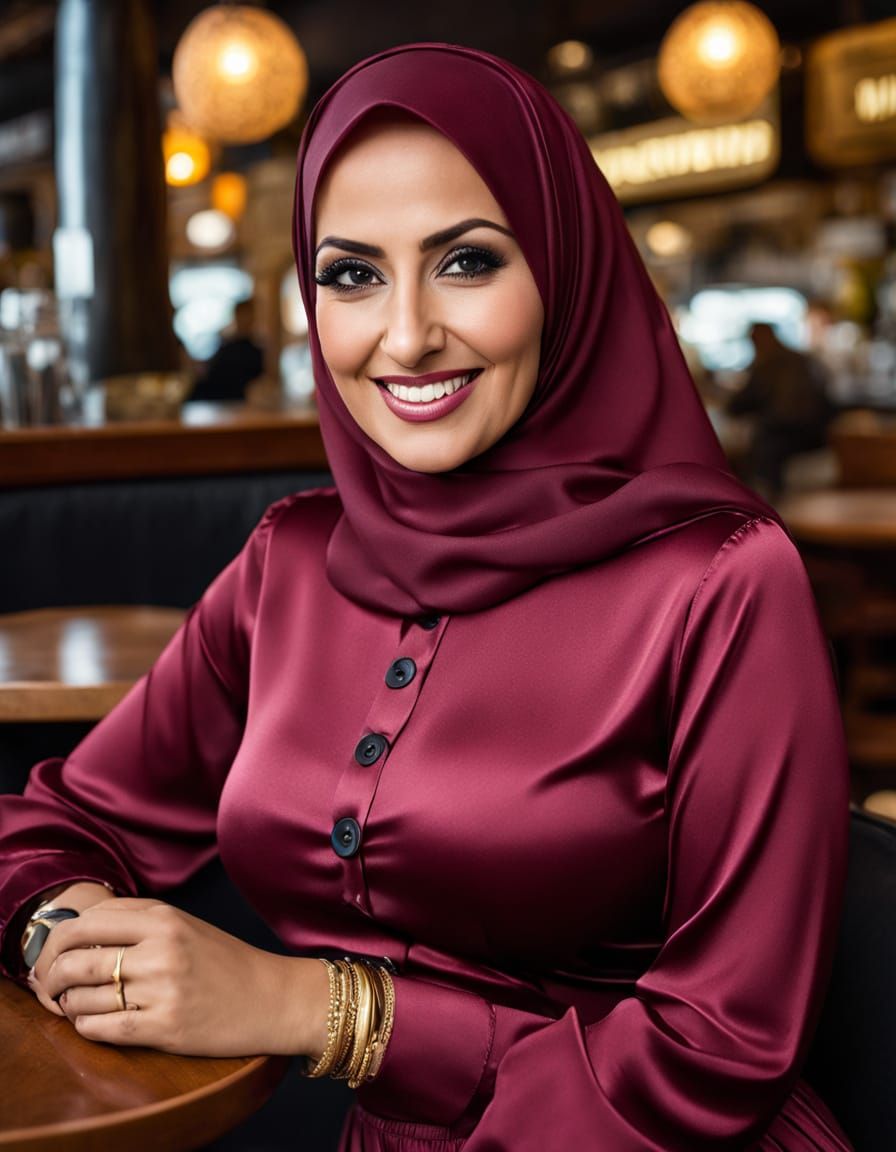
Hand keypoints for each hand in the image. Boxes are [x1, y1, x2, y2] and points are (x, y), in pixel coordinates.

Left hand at [33, 897, 329, 1057]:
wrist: (271, 997)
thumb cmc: (225, 962)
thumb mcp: (183, 926)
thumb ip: (136, 922)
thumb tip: (79, 929)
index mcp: (163, 917)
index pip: (87, 921)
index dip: (56, 940)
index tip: (51, 953)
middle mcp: (161, 948)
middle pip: (76, 958)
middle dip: (50, 975)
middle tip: (47, 984)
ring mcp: (162, 988)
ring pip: (84, 995)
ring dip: (66, 1004)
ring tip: (71, 1005)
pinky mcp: (165, 1027)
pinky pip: (103, 1027)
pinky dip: (85, 1026)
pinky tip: (91, 1022)